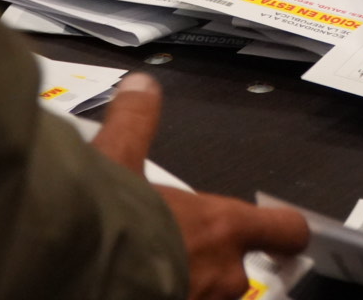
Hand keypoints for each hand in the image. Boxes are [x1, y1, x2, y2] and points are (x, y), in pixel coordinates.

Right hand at [93, 74, 308, 299]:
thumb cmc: (106, 224)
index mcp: (224, 227)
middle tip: (176, 250)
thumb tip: (142, 85)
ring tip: (145, 272)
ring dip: (189, 286)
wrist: (75, 276)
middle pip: (238, 274)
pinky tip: (131, 289)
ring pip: (209, 297)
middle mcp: (223, 276)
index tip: (279, 234)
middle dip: (212, 265)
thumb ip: (136, 123)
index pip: (287, 229)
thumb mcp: (117, 160)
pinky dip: (163, 298)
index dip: (285, 230)